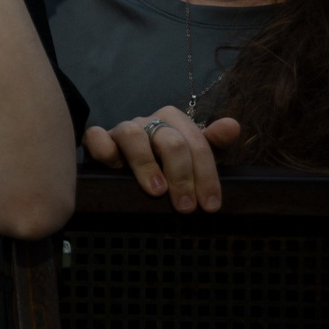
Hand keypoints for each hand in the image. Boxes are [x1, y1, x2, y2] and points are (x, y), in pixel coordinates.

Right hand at [83, 107, 238, 212]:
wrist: (125, 171)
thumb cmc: (165, 166)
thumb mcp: (194, 159)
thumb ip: (214, 144)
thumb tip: (232, 126)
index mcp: (173, 122)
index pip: (196, 142)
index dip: (206, 175)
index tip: (209, 205)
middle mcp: (148, 123)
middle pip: (169, 140)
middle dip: (181, 175)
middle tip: (185, 206)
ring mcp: (121, 130)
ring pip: (132, 134)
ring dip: (146, 164)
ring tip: (156, 191)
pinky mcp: (97, 140)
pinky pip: (95, 136)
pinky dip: (104, 148)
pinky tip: (114, 166)